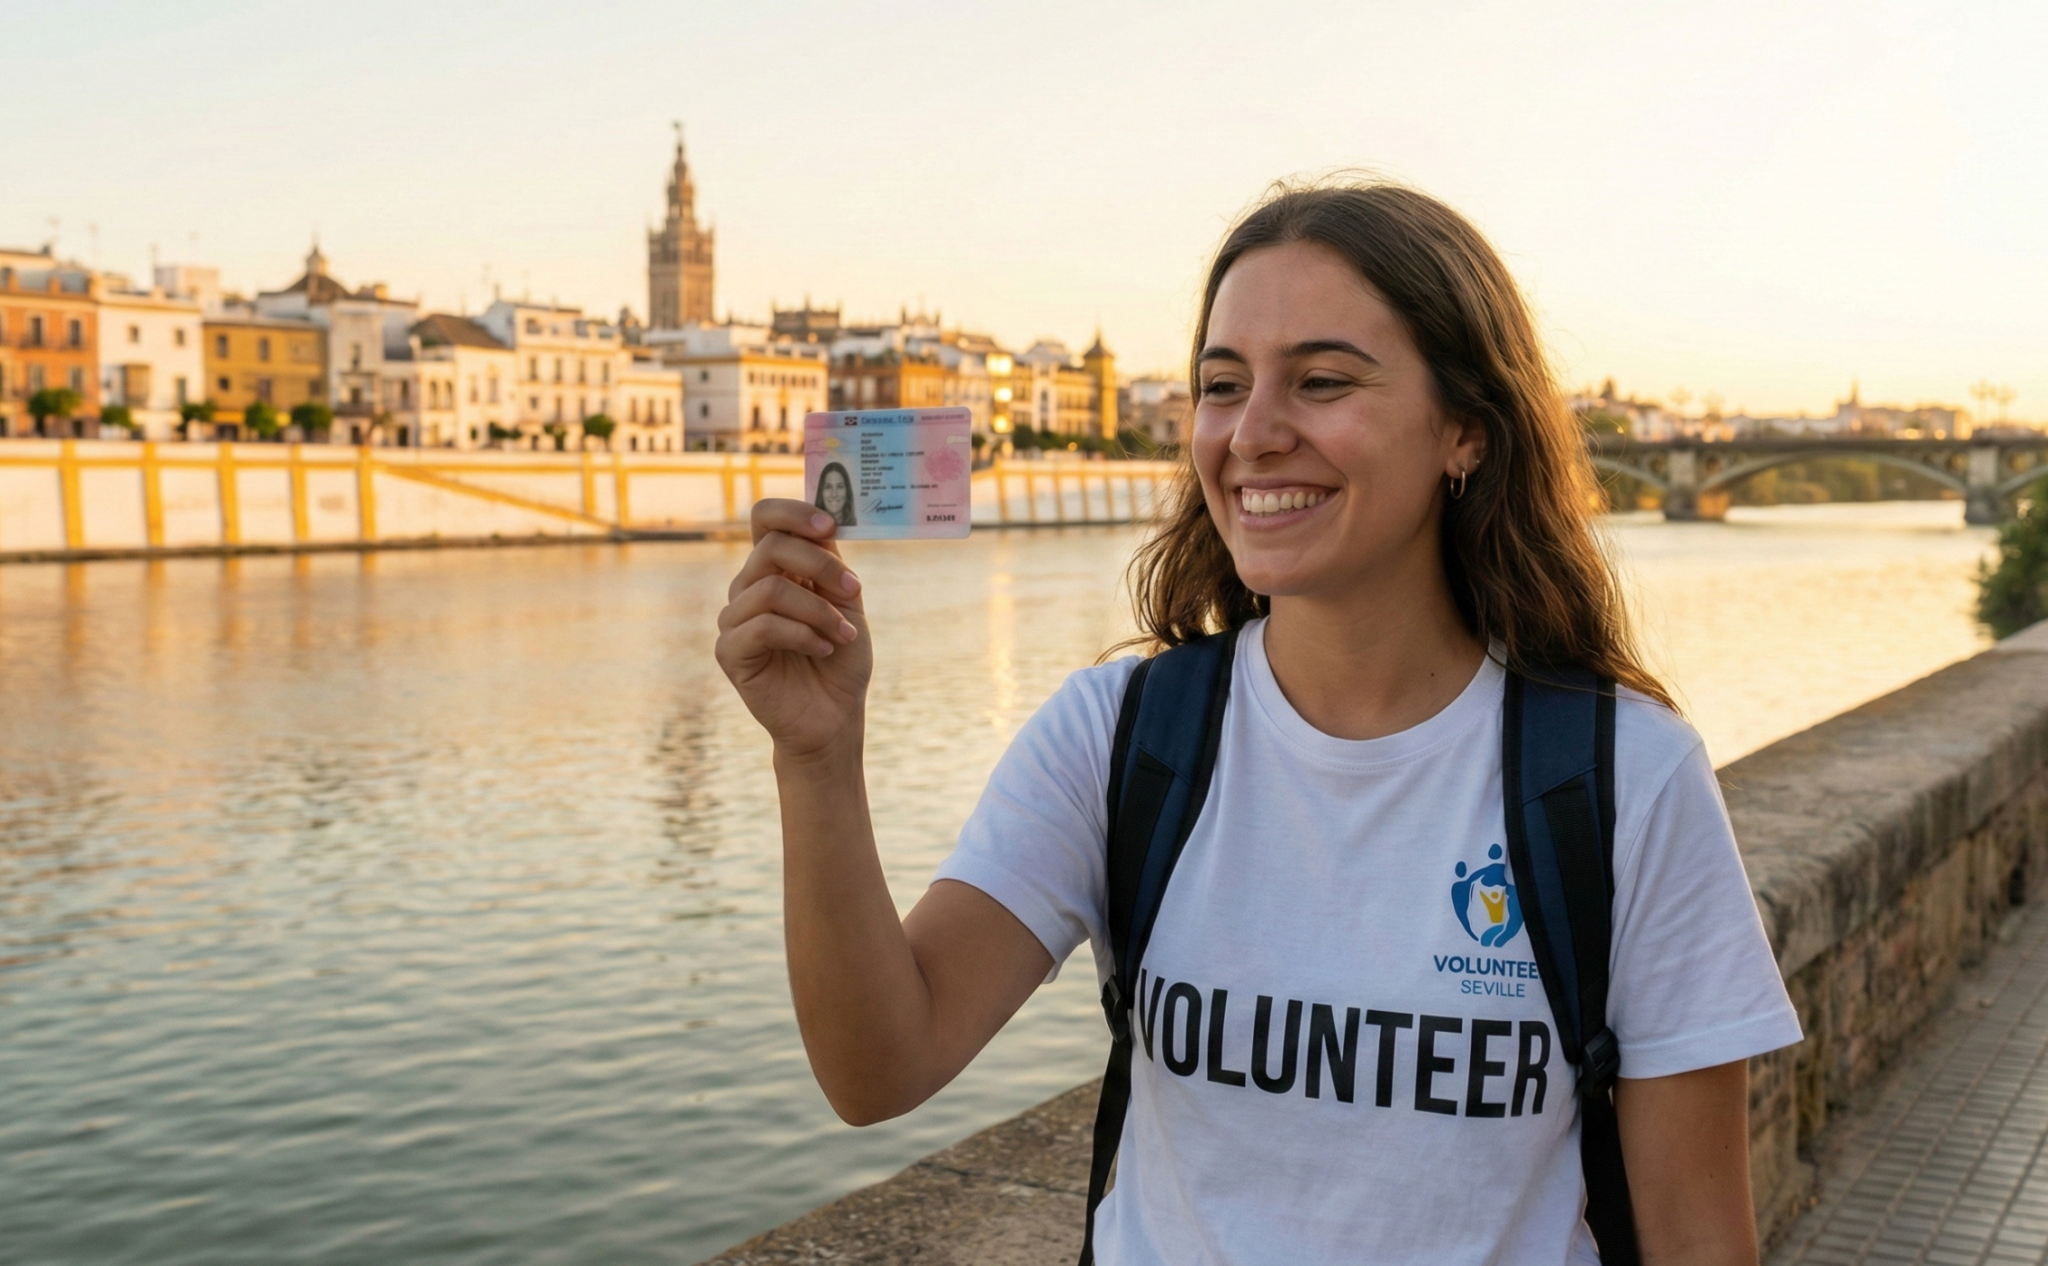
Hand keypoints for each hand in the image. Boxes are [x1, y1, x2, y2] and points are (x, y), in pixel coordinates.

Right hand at [716, 499, 871, 759]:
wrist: (835, 715)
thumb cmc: (841, 656)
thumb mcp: (844, 600)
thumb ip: (830, 560)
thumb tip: (826, 517)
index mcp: (776, 568)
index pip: (765, 518)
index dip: (794, 512)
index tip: (830, 525)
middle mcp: (749, 587)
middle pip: (770, 547)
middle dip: (820, 565)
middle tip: (853, 591)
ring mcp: (735, 619)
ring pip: (771, 589)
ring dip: (818, 611)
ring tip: (844, 635)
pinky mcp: (730, 651)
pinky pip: (763, 627)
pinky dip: (802, 635)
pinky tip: (823, 649)